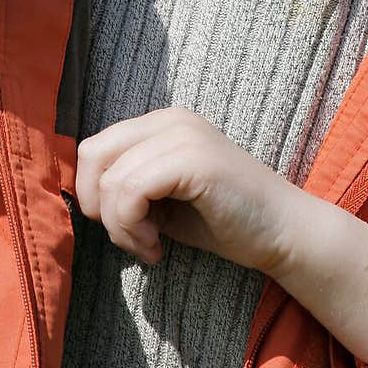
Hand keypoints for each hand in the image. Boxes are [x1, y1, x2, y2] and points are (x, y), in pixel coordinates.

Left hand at [75, 106, 296, 270]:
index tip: (122, 227)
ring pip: (113, 180)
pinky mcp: (194, 160)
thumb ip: (129, 186)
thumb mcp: (164, 198)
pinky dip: (133, 228)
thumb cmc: (225, 221)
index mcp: (162, 123)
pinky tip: (156, 248)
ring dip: (121, 227)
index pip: (94, 147)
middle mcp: (170, 120)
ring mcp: (184, 135)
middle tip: (129, 238)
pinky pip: (133, 191)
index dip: (93, 193)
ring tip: (148, 247)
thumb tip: (84, 196)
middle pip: (93, 155)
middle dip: (99, 206)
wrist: (283, 232)